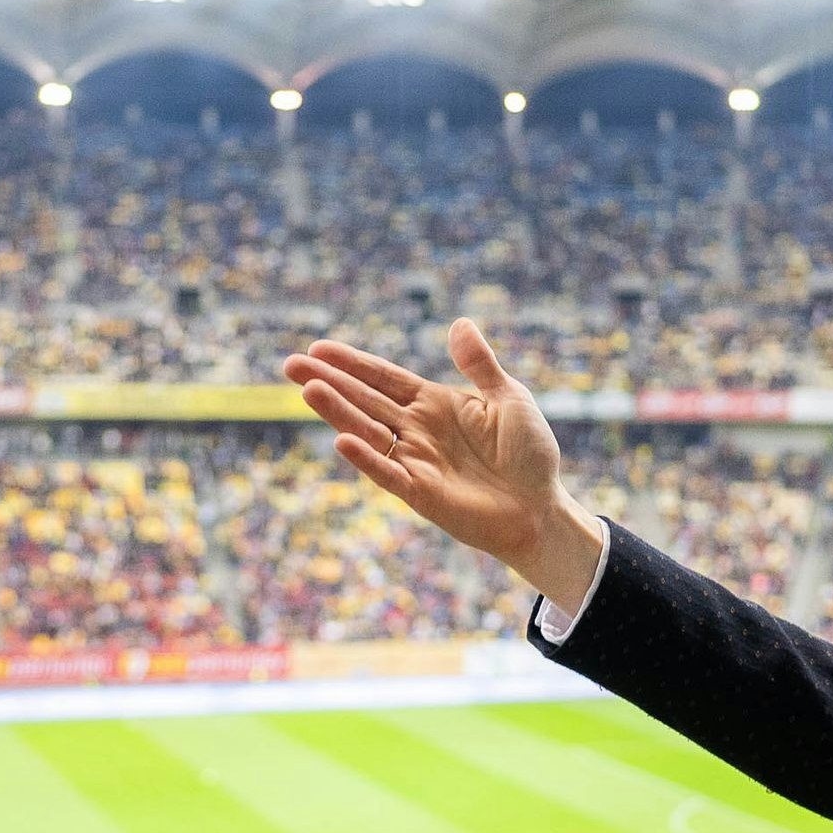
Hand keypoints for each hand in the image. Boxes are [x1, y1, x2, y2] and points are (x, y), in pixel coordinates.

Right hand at [283, 320, 608, 608]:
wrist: (542, 509)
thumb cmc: (529, 455)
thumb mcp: (510, 398)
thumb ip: (480, 365)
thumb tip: (459, 323)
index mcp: (433, 403)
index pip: (384, 378)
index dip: (353, 363)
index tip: (318, 348)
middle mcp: (416, 429)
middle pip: (365, 400)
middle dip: (330, 381)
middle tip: (291, 364)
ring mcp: (415, 461)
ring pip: (368, 431)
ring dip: (339, 412)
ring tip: (308, 390)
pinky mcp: (420, 493)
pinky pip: (388, 472)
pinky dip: (367, 458)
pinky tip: (343, 440)